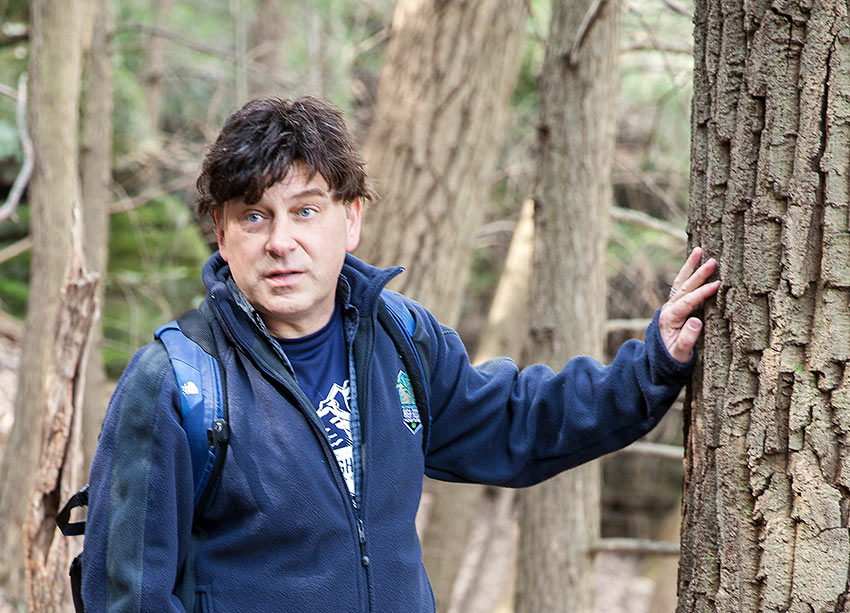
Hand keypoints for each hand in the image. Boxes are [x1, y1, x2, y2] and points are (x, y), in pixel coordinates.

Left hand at [659, 247, 719, 362]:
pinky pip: (681, 287)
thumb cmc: (673, 359)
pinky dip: (688, 275)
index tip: (717, 285)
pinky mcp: (674, 306)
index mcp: (669, 319)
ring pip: (680, 283)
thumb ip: (687, 339)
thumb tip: (697, 321)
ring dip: (690, 267)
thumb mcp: (680, 354)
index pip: (687, 302)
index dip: (702, 293)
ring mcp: (670, 306)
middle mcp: (667, 309)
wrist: (659, 362)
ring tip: (699, 251)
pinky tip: (695, 264)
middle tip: (712, 261)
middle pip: (683, 288)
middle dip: (698, 274)